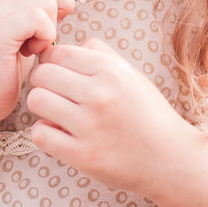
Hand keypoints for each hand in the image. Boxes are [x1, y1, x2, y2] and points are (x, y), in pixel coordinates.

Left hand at [26, 38, 195, 194]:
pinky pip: (40, 134)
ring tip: (57, 113)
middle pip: (41, 73)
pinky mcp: (83, 155)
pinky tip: (60, 135)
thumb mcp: (130, 74)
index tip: (59, 73)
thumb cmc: (148, 114)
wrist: (171, 160)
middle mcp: (99, 95)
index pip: (56, 52)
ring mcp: (90, 126)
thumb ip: (98, 54)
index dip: (51, 61)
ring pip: (36, 100)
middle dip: (43, 82)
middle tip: (56, 94)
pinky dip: (45, 134)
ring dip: (42, 106)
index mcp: (111, 71)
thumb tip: (62, 46)